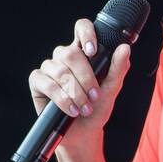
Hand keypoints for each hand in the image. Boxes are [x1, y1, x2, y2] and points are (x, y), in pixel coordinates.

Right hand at [28, 18, 131, 156]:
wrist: (83, 132)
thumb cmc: (97, 108)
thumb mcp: (112, 88)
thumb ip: (119, 68)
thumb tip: (125, 48)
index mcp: (84, 53)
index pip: (81, 29)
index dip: (86, 33)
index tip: (93, 51)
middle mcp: (65, 57)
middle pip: (69, 53)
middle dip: (85, 77)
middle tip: (94, 95)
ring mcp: (49, 69)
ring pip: (59, 70)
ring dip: (75, 92)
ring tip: (84, 107)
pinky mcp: (37, 82)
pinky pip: (46, 83)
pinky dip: (61, 98)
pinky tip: (71, 109)